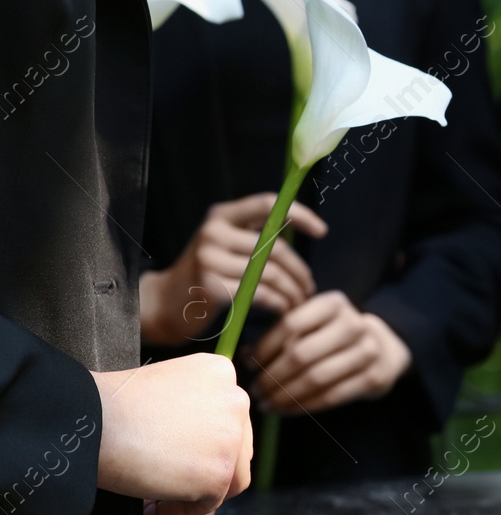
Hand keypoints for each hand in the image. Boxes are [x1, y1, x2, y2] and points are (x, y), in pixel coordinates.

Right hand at [93, 355, 251, 514]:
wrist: (91, 420)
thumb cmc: (111, 406)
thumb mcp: (165, 390)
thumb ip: (193, 410)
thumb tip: (201, 449)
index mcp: (221, 373)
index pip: (228, 420)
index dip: (203, 447)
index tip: (175, 461)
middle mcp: (237, 399)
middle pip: (236, 450)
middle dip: (205, 473)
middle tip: (168, 487)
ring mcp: (232, 436)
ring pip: (230, 479)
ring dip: (196, 495)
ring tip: (158, 501)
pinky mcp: (220, 472)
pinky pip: (208, 504)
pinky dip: (181, 512)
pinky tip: (153, 507)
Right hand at [141, 193, 328, 344]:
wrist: (164, 304)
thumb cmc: (205, 273)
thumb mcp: (223, 243)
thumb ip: (253, 234)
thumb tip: (300, 230)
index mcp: (221, 215)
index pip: (267, 204)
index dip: (300, 214)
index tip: (322, 231)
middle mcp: (214, 232)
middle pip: (275, 248)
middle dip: (299, 270)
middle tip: (309, 287)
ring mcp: (210, 259)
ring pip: (270, 274)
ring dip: (292, 291)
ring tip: (299, 301)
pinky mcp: (211, 287)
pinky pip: (259, 294)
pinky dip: (278, 303)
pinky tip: (283, 309)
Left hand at [250, 291, 411, 413]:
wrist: (383, 349)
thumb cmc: (334, 337)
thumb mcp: (313, 325)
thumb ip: (280, 336)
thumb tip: (242, 355)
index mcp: (334, 304)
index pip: (291, 324)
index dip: (266, 347)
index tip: (249, 363)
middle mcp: (354, 323)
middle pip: (302, 353)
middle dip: (272, 376)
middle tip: (256, 389)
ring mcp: (368, 350)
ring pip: (315, 378)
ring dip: (285, 395)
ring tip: (267, 403)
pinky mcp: (373, 377)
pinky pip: (330, 396)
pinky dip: (303, 407)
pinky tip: (286, 410)